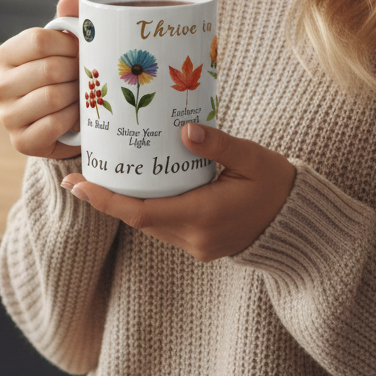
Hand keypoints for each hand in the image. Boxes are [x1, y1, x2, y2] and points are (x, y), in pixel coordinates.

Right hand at [0, 0, 82, 159]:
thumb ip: (69, 21)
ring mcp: (8, 115)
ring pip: (53, 97)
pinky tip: (78, 116)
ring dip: (77, 96)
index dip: (69, 44)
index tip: (83, 50)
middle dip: (77, 72)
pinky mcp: (21, 141)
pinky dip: (73, 118)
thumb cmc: (66, 77)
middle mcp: (0, 85)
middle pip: (49, 69)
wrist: (66, 123)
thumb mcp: (67, 48)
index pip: (38, 40)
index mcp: (7, 55)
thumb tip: (70, 0)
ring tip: (84, 94)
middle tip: (88, 75)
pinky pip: (54, 124)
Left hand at [60, 123, 295, 260]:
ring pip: (149, 224)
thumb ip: (218, 144)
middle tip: (76, 176)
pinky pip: (164, 226)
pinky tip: (138, 187)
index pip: (139, 212)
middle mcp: (195, 236)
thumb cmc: (277, 184)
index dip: (104, 200)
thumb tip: (185, 129)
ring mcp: (198, 245)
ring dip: (124, 205)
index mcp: (203, 215)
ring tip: (101, 177)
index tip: (76, 184)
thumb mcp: (252, 157)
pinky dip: (147, 208)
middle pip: (138, 219)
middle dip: (106, 200)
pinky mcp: (201, 244)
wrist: (299, 221)